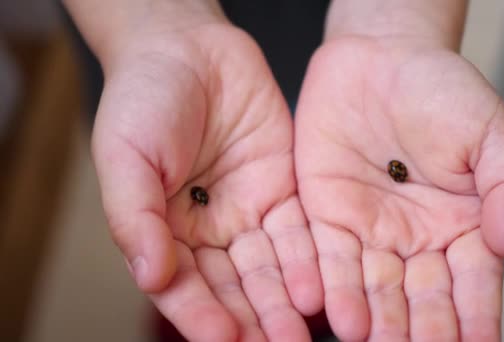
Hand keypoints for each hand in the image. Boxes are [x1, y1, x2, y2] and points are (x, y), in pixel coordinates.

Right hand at [92, 21, 322, 340]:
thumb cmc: (143, 99)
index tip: (222, 339)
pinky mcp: (283, 189)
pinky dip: (307, 260)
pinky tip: (317, 288)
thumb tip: (150, 276)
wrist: (188, 48)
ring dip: (284, 302)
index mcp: (165, 231)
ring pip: (269, 267)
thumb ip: (136, 218)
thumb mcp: (125, 155)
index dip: (200, 314)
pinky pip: (299, 231)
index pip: (184, 285)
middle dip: (254, 319)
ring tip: (301, 333)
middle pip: (233, 286)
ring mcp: (249, 211)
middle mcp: (209, 230)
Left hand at [295, 37, 503, 340]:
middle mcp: (414, 239)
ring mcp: (369, 231)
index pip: (472, 285)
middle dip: (421, 330)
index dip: (476, 318)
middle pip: (420, 298)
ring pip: (373, 289)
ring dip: (375, 321)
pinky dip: (332, 287)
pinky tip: (340, 316)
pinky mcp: (326, 216)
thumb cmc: (440, 90)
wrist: (380, 58)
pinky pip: (327, 258)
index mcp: (461, 226)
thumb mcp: (490, 132)